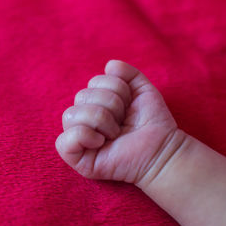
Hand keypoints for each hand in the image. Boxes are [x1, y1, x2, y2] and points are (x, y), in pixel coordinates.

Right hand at [56, 60, 177, 183]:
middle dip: (111, 106)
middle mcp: (85, 120)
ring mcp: (79, 141)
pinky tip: (101, 143)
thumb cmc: (152, 123)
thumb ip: (127, 74)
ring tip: (116, 133)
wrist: (162, 149)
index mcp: (96, 104)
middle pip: (81, 96)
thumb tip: (109, 65)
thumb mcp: (142, 90)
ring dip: (101, 121)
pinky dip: (84, 136)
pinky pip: (63, 141)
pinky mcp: (77, 159)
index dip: (116, 90)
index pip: (93, 83)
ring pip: (70, 115)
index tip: (129, 106)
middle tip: (123, 122)